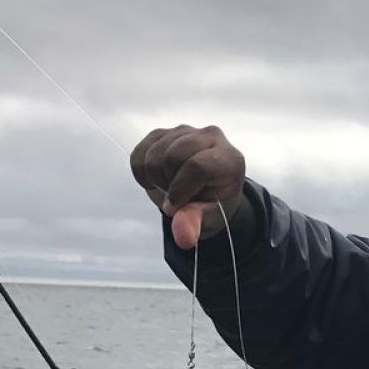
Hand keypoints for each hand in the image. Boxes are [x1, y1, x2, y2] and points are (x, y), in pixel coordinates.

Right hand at [130, 124, 246, 249]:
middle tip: (176, 198)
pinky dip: (142, 172)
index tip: (174, 207)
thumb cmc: (212, 205)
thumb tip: (183, 237)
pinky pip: (139, 153)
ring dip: (156, 179)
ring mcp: (185, 131)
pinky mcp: (163, 133)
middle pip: (172, 156)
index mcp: (228, 158)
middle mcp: (210, 137)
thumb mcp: (209, 219)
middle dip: (167, 183)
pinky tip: (157, 181)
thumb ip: (195, 224)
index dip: (180, 189)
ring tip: (170, 189)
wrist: (204, 193)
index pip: (197, 166)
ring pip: (154, 153)